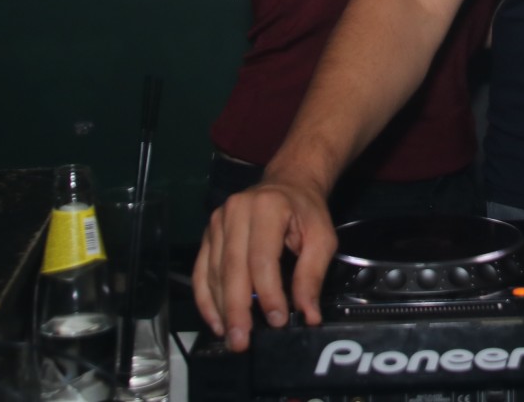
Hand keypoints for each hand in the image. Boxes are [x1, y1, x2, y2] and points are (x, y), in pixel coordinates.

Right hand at [192, 178, 338, 350]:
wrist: (288, 183)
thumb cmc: (305, 210)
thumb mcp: (322, 237)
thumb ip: (313, 274)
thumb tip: (309, 314)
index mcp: (267, 207)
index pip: (262, 258)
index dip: (268, 293)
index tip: (278, 320)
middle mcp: (236, 211)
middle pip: (232, 268)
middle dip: (237, 309)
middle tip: (243, 341)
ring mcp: (217, 221)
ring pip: (213, 272)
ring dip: (221, 309)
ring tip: (232, 336)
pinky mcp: (208, 233)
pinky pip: (201, 270)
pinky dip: (206, 298)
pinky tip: (216, 321)